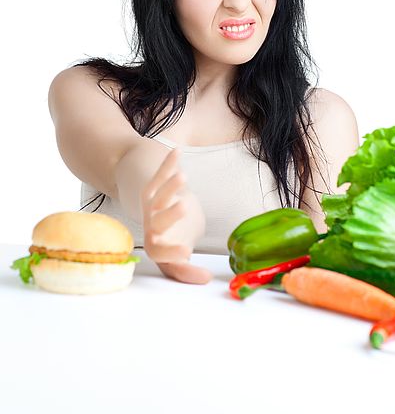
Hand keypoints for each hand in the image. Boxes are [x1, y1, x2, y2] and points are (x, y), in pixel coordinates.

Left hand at [142, 147, 212, 283]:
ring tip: (184, 176)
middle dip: (170, 214)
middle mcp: (152, 228)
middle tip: (185, 206)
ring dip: (170, 186)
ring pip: (158, 196)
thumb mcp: (180, 260)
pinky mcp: (152, 190)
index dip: (171, 251)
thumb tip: (207, 280)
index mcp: (157, 248)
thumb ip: (188, 269)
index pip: (160, 253)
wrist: (161, 224)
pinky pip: (159, 176)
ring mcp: (151, 208)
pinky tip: (177, 151)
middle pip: (157, 222)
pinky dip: (168, 164)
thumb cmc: (174, 244)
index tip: (187, 250)